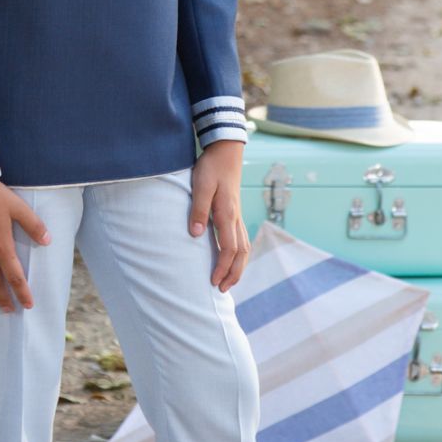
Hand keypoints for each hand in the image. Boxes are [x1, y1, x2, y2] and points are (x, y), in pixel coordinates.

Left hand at [188, 141, 250, 292]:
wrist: (226, 151)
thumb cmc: (211, 168)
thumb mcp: (200, 186)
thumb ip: (198, 211)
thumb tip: (196, 235)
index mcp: (227, 214)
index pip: (229, 249)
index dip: (222, 268)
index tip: (213, 282)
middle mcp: (235, 217)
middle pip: (241, 253)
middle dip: (233, 274)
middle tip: (222, 290)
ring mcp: (237, 215)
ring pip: (244, 247)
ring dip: (238, 266)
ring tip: (229, 281)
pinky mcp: (235, 212)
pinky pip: (242, 239)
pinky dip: (240, 254)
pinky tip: (233, 259)